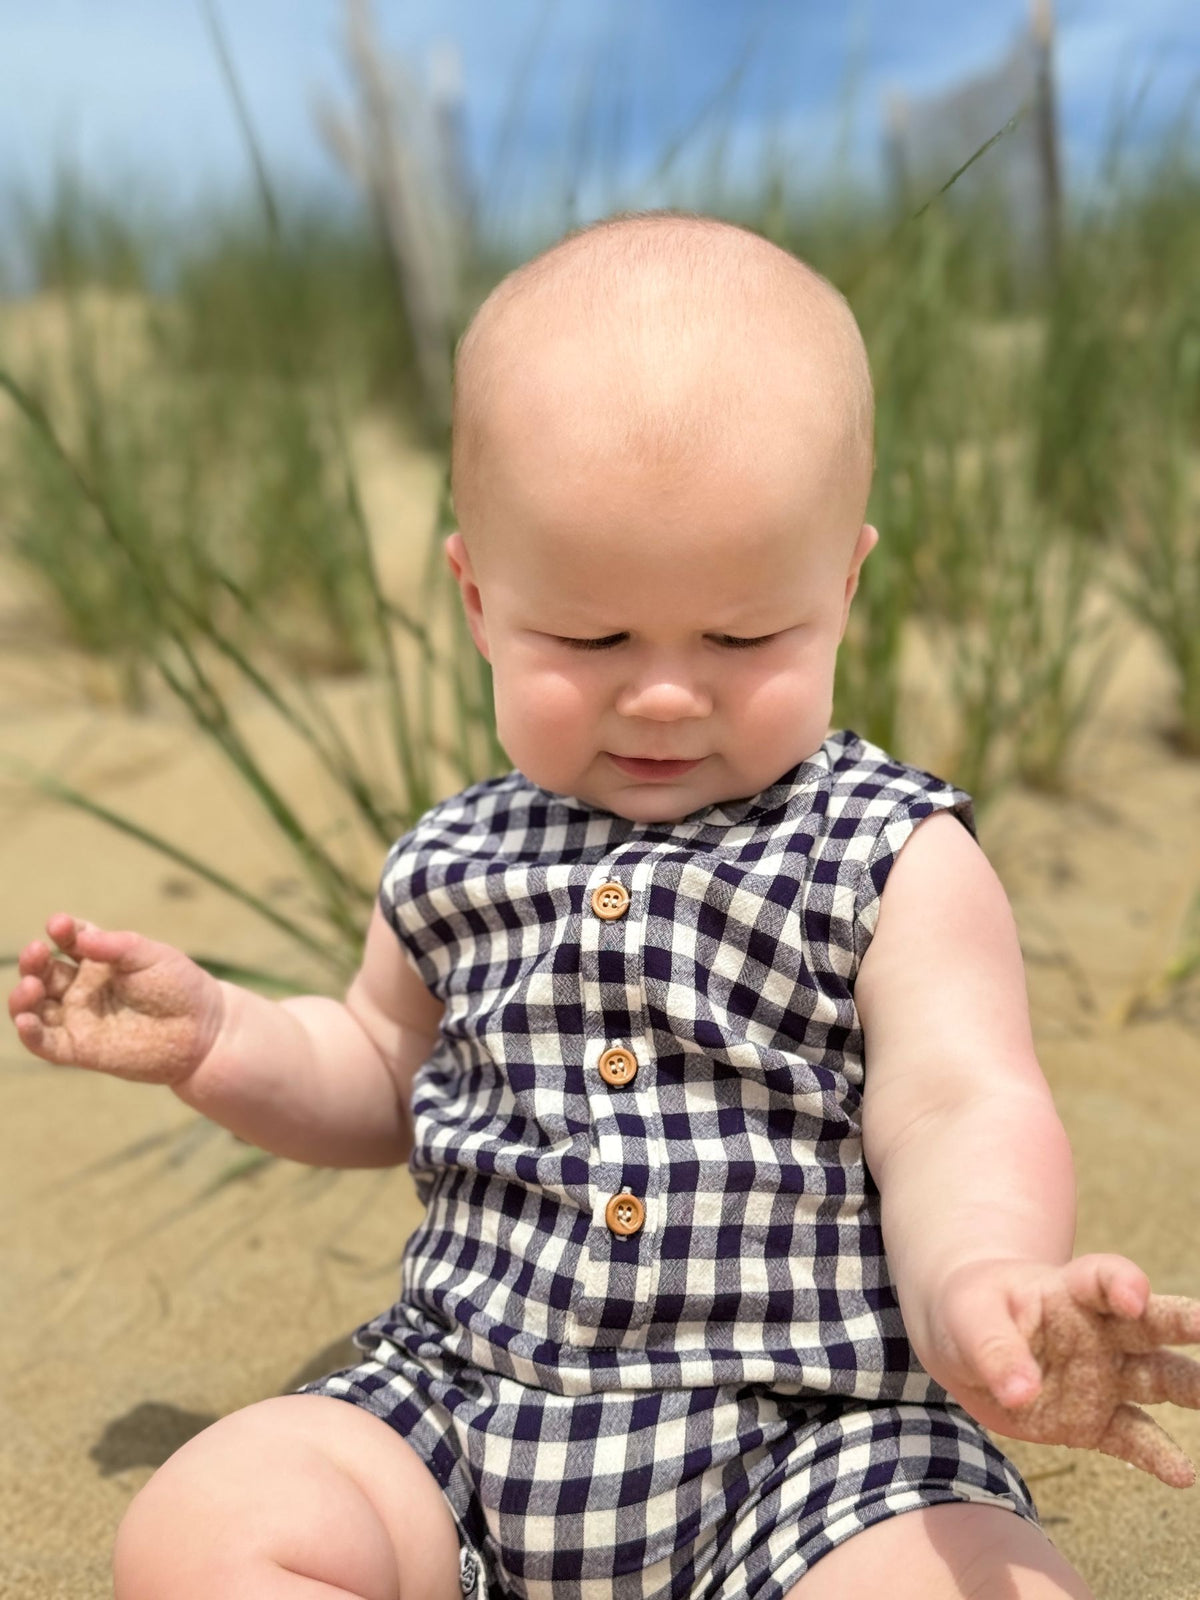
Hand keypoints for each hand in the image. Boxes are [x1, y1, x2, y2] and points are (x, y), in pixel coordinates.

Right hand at [7, 913, 224, 1086]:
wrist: (203, 1031)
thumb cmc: (179, 987)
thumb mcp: (152, 956)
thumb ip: (116, 946)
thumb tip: (80, 937)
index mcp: (99, 960)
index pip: (68, 940)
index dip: (60, 931)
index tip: (59, 925)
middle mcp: (83, 988)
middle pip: (44, 972)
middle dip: (34, 961)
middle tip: (37, 952)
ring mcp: (80, 1018)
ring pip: (36, 1008)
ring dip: (23, 997)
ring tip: (31, 986)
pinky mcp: (82, 1049)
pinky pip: (46, 1043)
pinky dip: (30, 1034)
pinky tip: (25, 1021)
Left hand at [924, 1253, 1199, 1487]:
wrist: (964, 1343)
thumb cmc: (970, 1311)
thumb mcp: (969, 1318)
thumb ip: (994, 1349)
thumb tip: (1020, 1393)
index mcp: (1068, 1291)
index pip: (1104, 1278)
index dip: (1122, 1283)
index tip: (1133, 1296)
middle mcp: (1099, 1332)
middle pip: (1151, 1325)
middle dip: (1185, 1324)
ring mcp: (1103, 1377)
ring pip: (1159, 1379)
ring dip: (1191, 1388)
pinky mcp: (1096, 1421)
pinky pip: (1133, 1437)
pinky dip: (1157, 1455)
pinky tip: (1181, 1474)